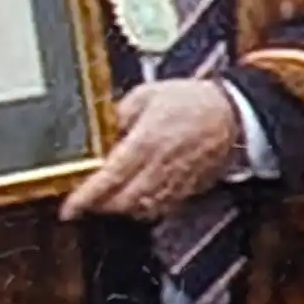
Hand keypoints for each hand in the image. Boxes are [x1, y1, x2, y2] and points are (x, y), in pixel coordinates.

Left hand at [60, 80, 240, 222]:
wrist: (234, 112)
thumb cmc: (194, 100)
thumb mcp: (148, 94)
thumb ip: (120, 114)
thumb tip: (102, 130)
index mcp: (147, 142)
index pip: (109, 179)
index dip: (85, 198)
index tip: (69, 208)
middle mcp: (160, 167)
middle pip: (122, 202)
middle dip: (101, 205)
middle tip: (88, 199)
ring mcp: (176, 181)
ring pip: (141, 210)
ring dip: (122, 208)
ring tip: (112, 198)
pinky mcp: (190, 189)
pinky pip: (161, 209)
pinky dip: (145, 209)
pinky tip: (139, 197)